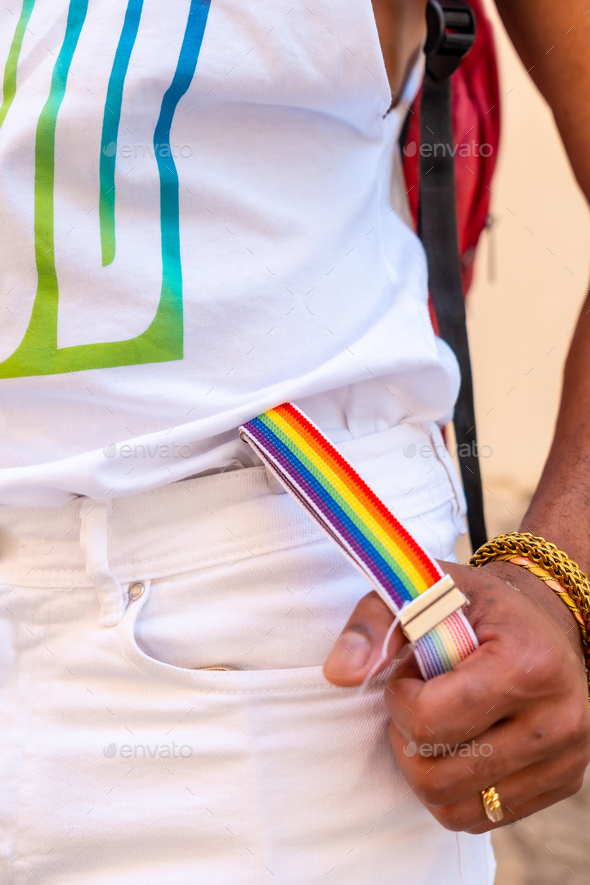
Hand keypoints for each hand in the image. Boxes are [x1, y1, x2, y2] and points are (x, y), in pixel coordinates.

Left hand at [323, 560, 589, 831]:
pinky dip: (454, 788)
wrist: (545, 621)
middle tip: (415, 704)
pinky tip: (459, 744)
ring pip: (456, 808)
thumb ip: (376, 623)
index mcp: (527, 665)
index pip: (430, 722)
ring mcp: (564, 759)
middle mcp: (557, 720)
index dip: (399, 702)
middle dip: (407, 740)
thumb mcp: (426, 590)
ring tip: (434, 724)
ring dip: (426, 769)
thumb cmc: (478, 605)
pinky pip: (482, 817)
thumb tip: (338, 673)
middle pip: (438, 776)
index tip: (405, 677)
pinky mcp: (562, 783)